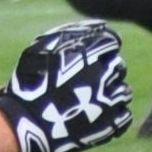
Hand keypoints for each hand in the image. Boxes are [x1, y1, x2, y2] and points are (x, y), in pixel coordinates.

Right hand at [0, 22, 130, 151]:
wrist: (26, 123)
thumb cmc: (30, 83)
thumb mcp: (43, 49)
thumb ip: (70, 35)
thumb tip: (99, 28)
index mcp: (89, 52)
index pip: (111, 42)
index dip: (103, 49)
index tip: (95, 57)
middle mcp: (104, 73)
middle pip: (118, 67)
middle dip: (106, 72)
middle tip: (88, 82)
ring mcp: (109, 99)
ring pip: (124, 91)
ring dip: (112, 94)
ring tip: (92, 101)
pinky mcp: (111, 123)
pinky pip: (124, 116)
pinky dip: (114, 116)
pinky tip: (99, 117)